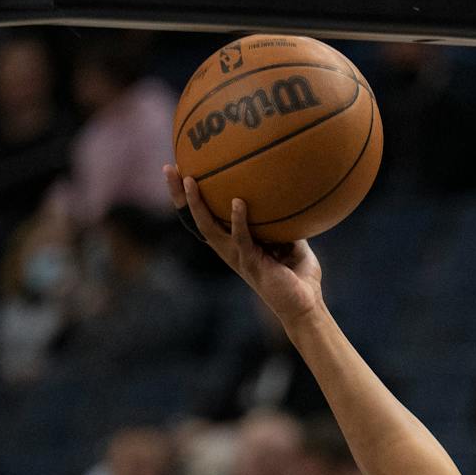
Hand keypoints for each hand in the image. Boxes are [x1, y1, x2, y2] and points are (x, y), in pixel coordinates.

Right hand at [167, 164, 323, 327]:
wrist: (306, 304)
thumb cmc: (298, 275)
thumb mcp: (291, 240)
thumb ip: (283, 220)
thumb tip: (285, 191)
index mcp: (234, 244)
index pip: (206, 217)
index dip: (190, 197)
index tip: (180, 169)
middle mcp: (229, 250)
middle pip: (196, 220)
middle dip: (179, 196)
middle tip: (169, 169)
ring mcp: (238, 257)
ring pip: (209, 228)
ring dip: (196, 205)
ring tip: (189, 180)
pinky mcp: (251, 264)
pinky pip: (241, 239)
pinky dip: (238, 220)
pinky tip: (237, 202)